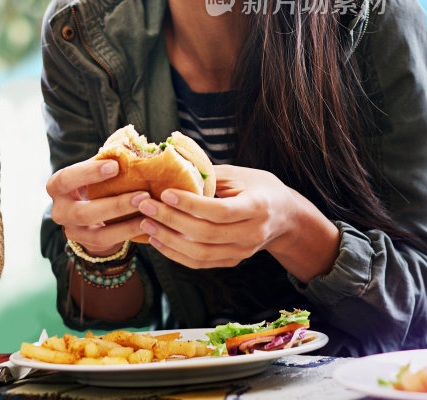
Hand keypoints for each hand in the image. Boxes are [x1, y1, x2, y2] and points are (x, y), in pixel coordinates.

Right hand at [46, 158, 149, 255]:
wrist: (89, 211)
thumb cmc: (93, 182)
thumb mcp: (93, 170)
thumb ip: (105, 159)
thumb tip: (128, 147)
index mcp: (57, 186)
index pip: (67, 179)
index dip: (89, 173)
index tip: (115, 166)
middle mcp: (59, 211)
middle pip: (82, 213)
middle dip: (115, 205)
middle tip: (142, 195)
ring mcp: (72, 231)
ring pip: (97, 232)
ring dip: (126, 222)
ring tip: (148, 210)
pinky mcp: (87, 244)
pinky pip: (108, 241)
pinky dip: (128, 232)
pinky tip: (145, 223)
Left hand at [136, 164, 338, 279]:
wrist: (286, 217)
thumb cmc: (259, 187)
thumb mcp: (240, 174)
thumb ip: (210, 175)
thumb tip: (172, 166)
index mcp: (257, 207)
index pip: (220, 211)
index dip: (191, 204)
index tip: (165, 193)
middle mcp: (252, 234)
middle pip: (207, 234)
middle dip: (171, 221)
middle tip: (145, 206)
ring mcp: (243, 252)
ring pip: (202, 254)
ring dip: (169, 240)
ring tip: (145, 224)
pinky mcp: (232, 261)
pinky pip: (201, 263)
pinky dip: (176, 254)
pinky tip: (157, 241)